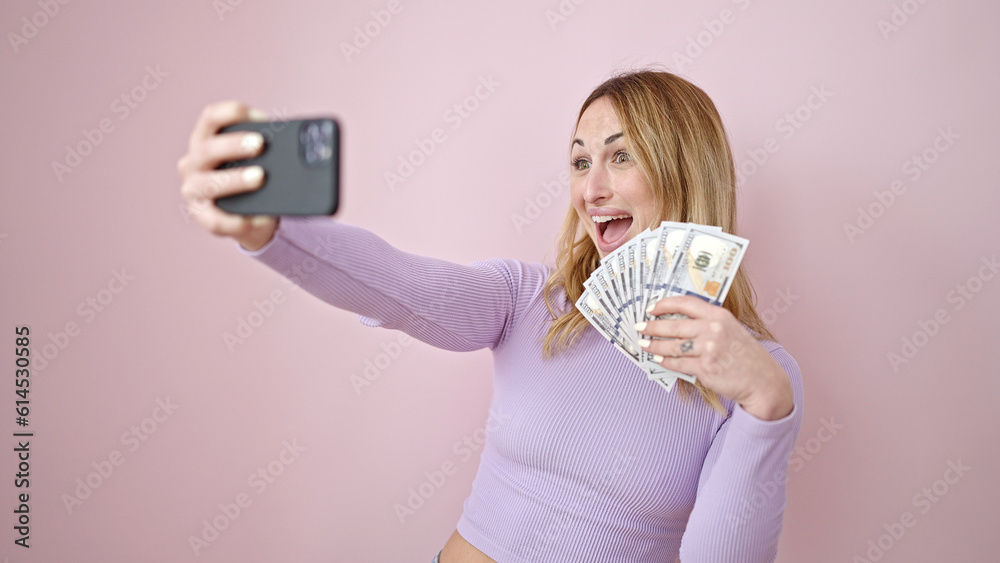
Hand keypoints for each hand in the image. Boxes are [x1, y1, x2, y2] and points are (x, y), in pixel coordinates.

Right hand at [176, 100, 278, 250]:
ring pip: (209, 184)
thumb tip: (305, 144)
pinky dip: (237, 221)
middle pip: (208, 149)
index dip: (234, 113)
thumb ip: (269, 148)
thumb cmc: (253, 176)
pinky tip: (256, 219)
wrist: (251, 215)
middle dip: (234, 145)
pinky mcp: (203, 218)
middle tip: (260, 144)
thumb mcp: (259, 158)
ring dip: (235, 179)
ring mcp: (193, 191)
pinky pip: (216, 221)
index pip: (211, 117)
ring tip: (260, 177)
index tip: (262, 118)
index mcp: (205, 140)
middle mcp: (193, 163)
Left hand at [636, 295, 793, 420]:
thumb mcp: (731, 329)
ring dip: (654, 345)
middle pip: (674, 325)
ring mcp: (709, 349)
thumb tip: (676, 321)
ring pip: (672, 345)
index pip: (686, 303)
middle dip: (652, 326)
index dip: (665, 304)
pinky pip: (678, 363)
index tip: (651, 308)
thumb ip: (708, 323)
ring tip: (644, 344)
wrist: (762, 380)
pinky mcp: (705, 369)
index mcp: (719, 315)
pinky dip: (666, 362)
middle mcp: (713, 329)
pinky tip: (659, 359)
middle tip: (640, 327)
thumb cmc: (745, 355)